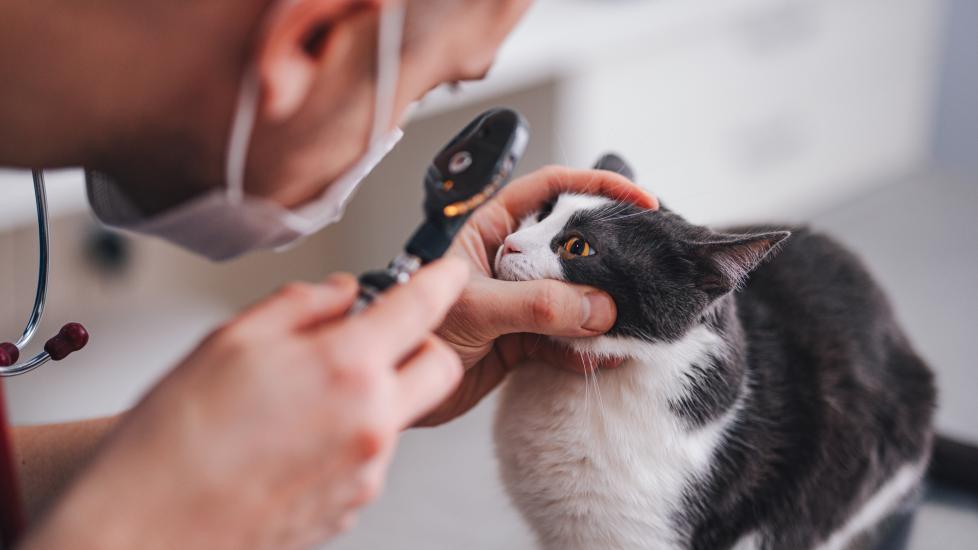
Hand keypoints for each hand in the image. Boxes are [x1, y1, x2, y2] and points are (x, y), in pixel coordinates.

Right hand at [24, 260, 467, 549]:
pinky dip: (347, 437)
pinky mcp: (351, 507)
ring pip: (400, 414)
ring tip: (298, 399)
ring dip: (373, 395)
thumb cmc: (176, 437)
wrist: (146, 527)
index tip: (452, 272)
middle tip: (376, 338)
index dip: (443, 280)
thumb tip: (341, 293)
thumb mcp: (232, 339)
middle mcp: (371, 422)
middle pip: (440, 369)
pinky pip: (369, 456)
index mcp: (347, 368)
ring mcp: (366, 472)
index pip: (421, 309)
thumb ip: (302, 305)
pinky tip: (291, 439)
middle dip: (422, 345)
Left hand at [420, 166, 657, 425]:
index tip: (638, 201)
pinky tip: (604, 357)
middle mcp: (509, 261)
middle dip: (608, 258)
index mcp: (492, 229)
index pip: (551, 190)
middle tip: (641, 271)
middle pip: (572, 246)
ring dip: (602, 312)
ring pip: (574, 297)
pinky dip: (586, 351)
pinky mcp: (521, 342)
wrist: (390, 384)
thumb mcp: (477, 306)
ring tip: (631, 321)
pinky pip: (564, 341)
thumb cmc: (411, 326)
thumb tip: (599, 307)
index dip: (595, 188)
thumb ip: (536, 304)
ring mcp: (518, 301)